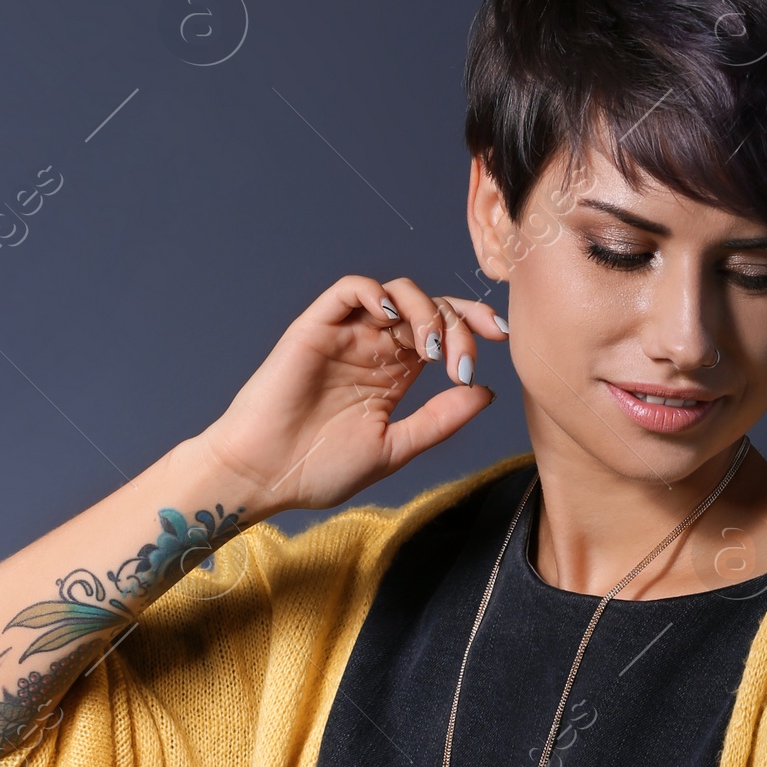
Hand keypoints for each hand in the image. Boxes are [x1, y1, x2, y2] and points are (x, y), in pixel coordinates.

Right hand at [203, 275, 505, 513]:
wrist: (264, 476)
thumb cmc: (319, 469)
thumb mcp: (394, 448)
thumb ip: (439, 420)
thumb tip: (485, 391)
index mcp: (394, 373)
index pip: (444, 332)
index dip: (473, 327)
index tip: (502, 338)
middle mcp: (373, 348)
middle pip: (429, 309)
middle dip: (458, 324)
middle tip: (461, 361)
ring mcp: (345, 335)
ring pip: (395, 293)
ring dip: (424, 309)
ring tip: (430, 348)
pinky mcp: (315, 328)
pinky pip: (348, 290)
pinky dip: (374, 290)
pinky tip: (391, 314)